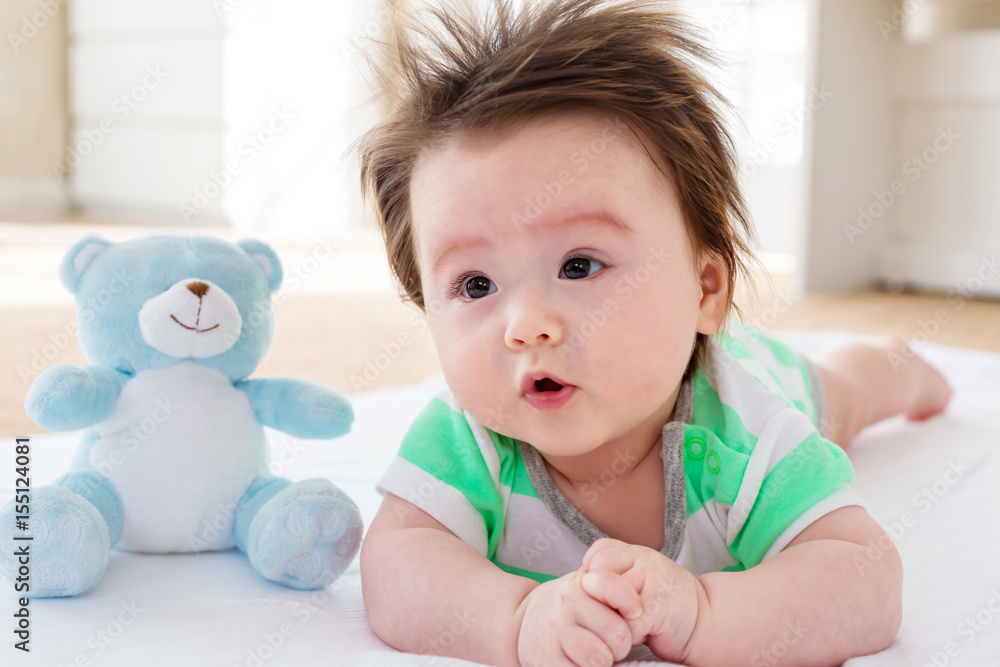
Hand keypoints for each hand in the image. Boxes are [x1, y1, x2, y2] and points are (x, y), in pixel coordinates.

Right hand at [515, 569, 638, 666]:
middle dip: (620, 645)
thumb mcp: (583, 589)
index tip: (635, 613)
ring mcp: (553, 633)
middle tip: (609, 645)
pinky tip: (579, 664)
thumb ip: (610, 591)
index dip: (629, 601)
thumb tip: (637, 612)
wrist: (520, 623)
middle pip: (616, 632)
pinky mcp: (544, 660)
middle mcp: (564, 604)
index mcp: (578, 584)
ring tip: (595, 658)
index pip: (611, 586)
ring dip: (603, 663)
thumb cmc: (565, 610)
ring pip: (598, 658)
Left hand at [579, 538, 707, 662]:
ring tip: (628, 624)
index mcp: (634, 553)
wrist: (706, 623)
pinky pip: (626, 623)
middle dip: (598, 599)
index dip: (593, 576)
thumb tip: (579, 586)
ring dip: (612, 619)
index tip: (602, 596)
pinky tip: (642, 635)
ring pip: (610, 598)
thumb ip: (610, 577)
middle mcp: (643, 559)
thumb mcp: (635, 583)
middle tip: (614, 613)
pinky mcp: (658, 606)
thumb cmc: (663, 606)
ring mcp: (652, 578)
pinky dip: (627, 636)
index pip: (597, 553)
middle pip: (598, 573)